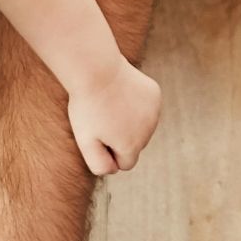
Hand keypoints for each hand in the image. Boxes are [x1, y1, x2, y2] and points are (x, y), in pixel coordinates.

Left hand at [69, 60, 162, 174]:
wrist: (97, 69)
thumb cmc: (86, 106)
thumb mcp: (85, 140)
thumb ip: (98, 164)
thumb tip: (113, 170)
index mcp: (131, 147)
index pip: (125, 163)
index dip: (110, 152)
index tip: (98, 136)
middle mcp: (148, 132)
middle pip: (135, 145)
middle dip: (121, 137)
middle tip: (102, 118)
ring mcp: (154, 113)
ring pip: (142, 126)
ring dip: (130, 120)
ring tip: (111, 104)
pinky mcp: (155, 95)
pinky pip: (147, 108)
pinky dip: (136, 103)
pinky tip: (122, 93)